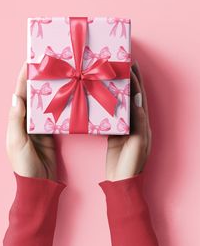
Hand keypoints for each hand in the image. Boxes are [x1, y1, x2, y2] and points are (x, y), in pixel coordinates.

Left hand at [6, 61, 56, 179]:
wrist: (40, 183)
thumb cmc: (23, 165)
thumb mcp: (17, 143)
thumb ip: (16, 121)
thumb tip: (16, 97)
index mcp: (17, 121)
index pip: (20, 94)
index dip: (24, 78)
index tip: (31, 62)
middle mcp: (28, 120)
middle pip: (34, 95)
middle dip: (40, 80)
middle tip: (49, 65)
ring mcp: (41, 125)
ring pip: (46, 102)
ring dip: (51, 89)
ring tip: (59, 75)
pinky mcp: (52, 131)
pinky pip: (56, 114)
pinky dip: (60, 103)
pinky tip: (66, 94)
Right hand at [105, 61, 151, 180]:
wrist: (121, 181)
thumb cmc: (132, 164)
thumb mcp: (138, 143)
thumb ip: (139, 122)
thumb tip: (138, 99)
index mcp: (144, 124)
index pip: (140, 97)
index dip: (136, 81)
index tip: (130, 66)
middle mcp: (136, 123)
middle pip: (133, 97)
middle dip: (130, 80)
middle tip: (122, 64)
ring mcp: (125, 128)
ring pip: (121, 104)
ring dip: (117, 89)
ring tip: (110, 76)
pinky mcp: (114, 134)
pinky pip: (111, 115)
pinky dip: (107, 104)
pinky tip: (101, 96)